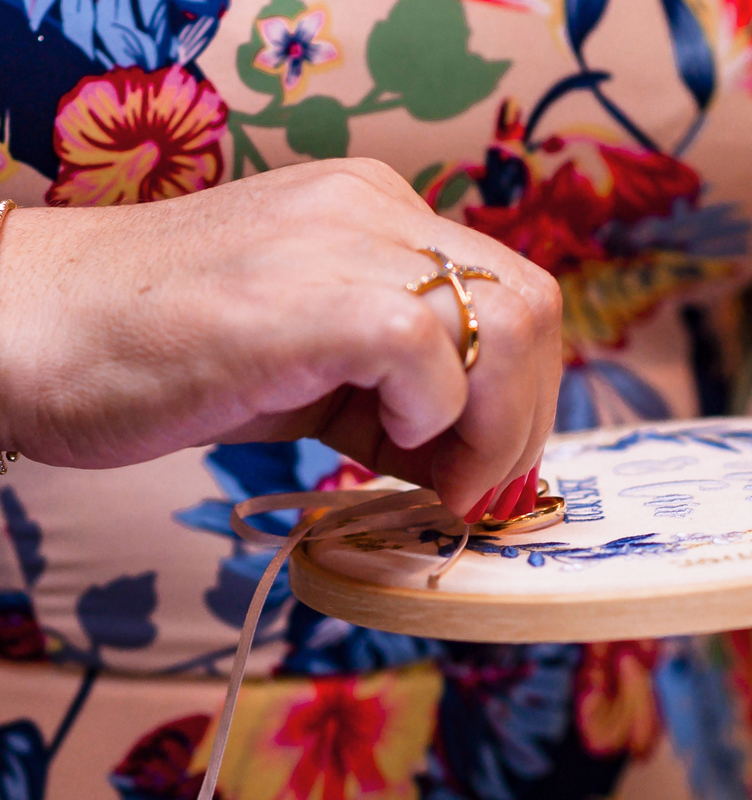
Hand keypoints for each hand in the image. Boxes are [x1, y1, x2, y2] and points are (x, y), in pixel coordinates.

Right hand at [0, 159, 561, 518]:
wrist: (27, 326)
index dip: (520, 390)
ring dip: (493, 428)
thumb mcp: (306, 358)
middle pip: (532, 305)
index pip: (508, 293)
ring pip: (508, 324)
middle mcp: (374, 208)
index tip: (482, 462)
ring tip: (431, 480)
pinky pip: (430, 356)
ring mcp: (346, 240)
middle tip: (474, 484)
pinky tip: (369, 449)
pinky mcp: (314, 296)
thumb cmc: (154, 351)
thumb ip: (391, 385)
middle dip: (526, 415)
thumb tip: (472, 451)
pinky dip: (430, 424)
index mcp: (377, 213)